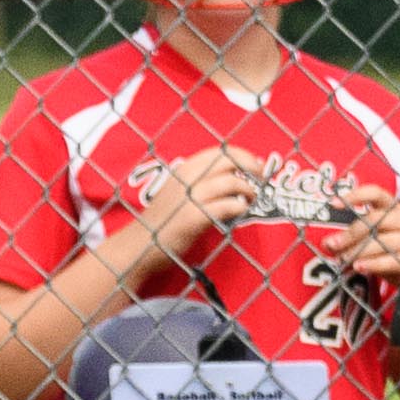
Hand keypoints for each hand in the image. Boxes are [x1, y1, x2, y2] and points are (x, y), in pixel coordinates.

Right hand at [134, 145, 260, 266]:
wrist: (137, 248)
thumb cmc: (159, 224)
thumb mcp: (175, 194)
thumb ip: (198, 183)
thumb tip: (231, 178)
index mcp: (184, 171)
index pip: (220, 152)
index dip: (243, 155)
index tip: (255, 164)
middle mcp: (187, 179)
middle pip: (230, 160)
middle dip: (252, 166)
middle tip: (262, 178)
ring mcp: (190, 198)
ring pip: (232, 182)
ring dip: (249, 190)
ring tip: (252, 199)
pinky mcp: (194, 218)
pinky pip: (228, 207)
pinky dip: (239, 208)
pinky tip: (239, 213)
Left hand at [325, 183, 399, 280]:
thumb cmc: (389, 254)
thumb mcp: (370, 243)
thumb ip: (351, 240)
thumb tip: (327, 243)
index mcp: (394, 210)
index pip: (377, 194)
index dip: (356, 195)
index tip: (333, 203)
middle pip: (378, 219)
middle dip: (351, 232)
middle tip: (332, 245)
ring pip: (386, 241)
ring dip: (360, 250)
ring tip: (343, 260)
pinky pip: (394, 260)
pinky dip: (374, 264)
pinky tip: (359, 267)